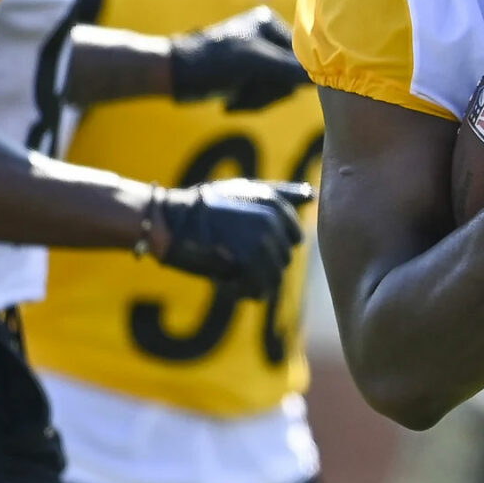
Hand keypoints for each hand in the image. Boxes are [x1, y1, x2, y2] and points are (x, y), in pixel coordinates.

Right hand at [145, 178, 309, 298]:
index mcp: (275, 204)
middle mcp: (273, 222)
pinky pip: (259, 290)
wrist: (171, 221)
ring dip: (254, 282)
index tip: (248, 244)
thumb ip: (281, 193)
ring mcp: (261, 242)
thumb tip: (312, 194)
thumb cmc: (207, 206)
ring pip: (274, 277)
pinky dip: (244, 292)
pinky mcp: (246, 264)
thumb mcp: (245, 190)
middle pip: (283, 260)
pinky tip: (226, 284)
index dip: (273, 246)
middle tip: (232, 260)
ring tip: (230, 274)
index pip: (295, 238)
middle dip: (262, 265)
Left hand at [171, 6, 310, 110]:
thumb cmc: (212, 62)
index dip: (286, 77)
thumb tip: (323, 77)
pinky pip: (262, 94)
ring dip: (257, 100)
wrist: (172, 75)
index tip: (265, 84)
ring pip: (276, 88)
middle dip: (268, 91)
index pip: (300, 57)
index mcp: (270, 23)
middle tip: (246, 94)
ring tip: (234, 101)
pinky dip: (249, 102)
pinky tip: (230, 102)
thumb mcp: (255, 63)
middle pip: (289, 75)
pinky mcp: (245, 74)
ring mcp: (256, 57)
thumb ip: (290, 68)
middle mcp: (266, 37)